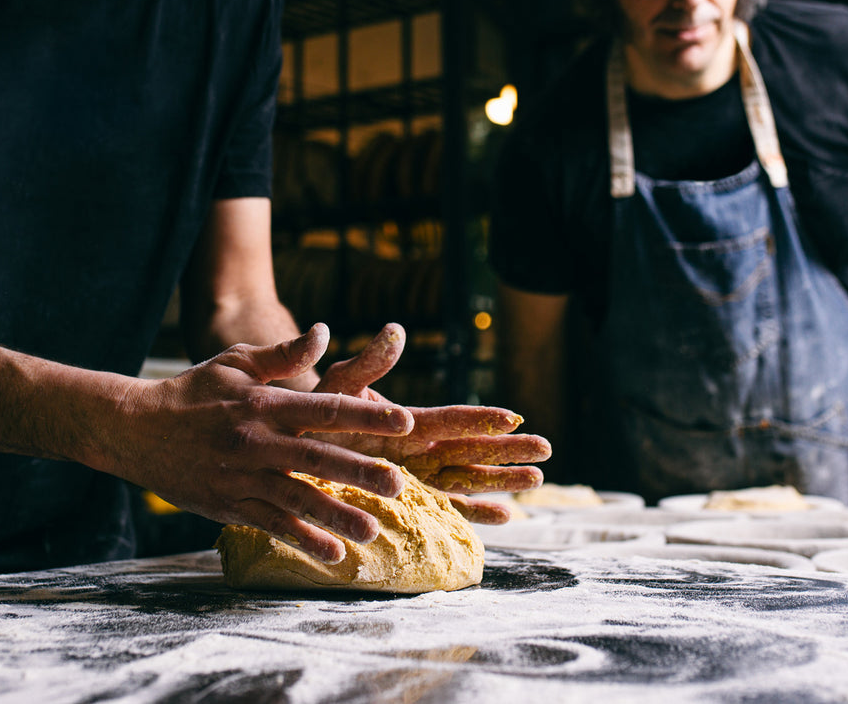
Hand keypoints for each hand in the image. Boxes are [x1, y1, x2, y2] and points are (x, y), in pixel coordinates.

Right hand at [102, 324, 414, 563]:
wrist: (135, 429)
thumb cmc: (193, 391)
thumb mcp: (236, 362)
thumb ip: (284, 354)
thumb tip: (325, 332)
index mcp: (264, 405)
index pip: (325, 409)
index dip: (366, 417)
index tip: (404, 422)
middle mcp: (256, 442)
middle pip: (316, 458)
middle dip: (359, 472)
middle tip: (398, 485)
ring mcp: (241, 478)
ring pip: (296, 499)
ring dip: (336, 515)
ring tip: (373, 531)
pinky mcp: (227, 505)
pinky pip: (270, 525)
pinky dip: (301, 540)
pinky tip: (332, 553)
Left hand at [311, 324, 551, 523]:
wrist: (301, 443)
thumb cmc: (322, 411)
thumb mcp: (343, 384)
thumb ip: (369, 364)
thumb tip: (395, 330)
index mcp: (411, 422)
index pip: (453, 420)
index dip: (482, 420)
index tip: (514, 416)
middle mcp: (423, 450)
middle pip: (473, 451)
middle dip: (509, 450)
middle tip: (546, 449)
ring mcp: (419, 477)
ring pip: (469, 480)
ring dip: (502, 480)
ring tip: (537, 480)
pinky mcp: (410, 502)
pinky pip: (446, 509)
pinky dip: (475, 512)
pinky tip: (505, 516)